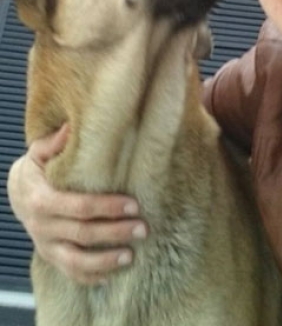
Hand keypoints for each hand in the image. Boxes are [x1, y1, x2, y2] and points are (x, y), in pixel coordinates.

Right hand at [7, 125, 146, 284]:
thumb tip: (73, 125)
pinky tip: (113, 275)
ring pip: (74, 260)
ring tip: (131, 255)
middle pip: (81, 234)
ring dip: (104, 261)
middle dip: (114, 233)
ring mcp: (45, 244)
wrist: (17, 193)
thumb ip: (57, 142)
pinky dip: (91, 277)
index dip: (106, 207)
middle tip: (143, 229)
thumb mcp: (41, 152)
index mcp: (40, 198)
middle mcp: (41, 225)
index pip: (77, 206)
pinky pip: (70, 273)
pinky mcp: (51, 257)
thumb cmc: (39, 169)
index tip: (133, 204)